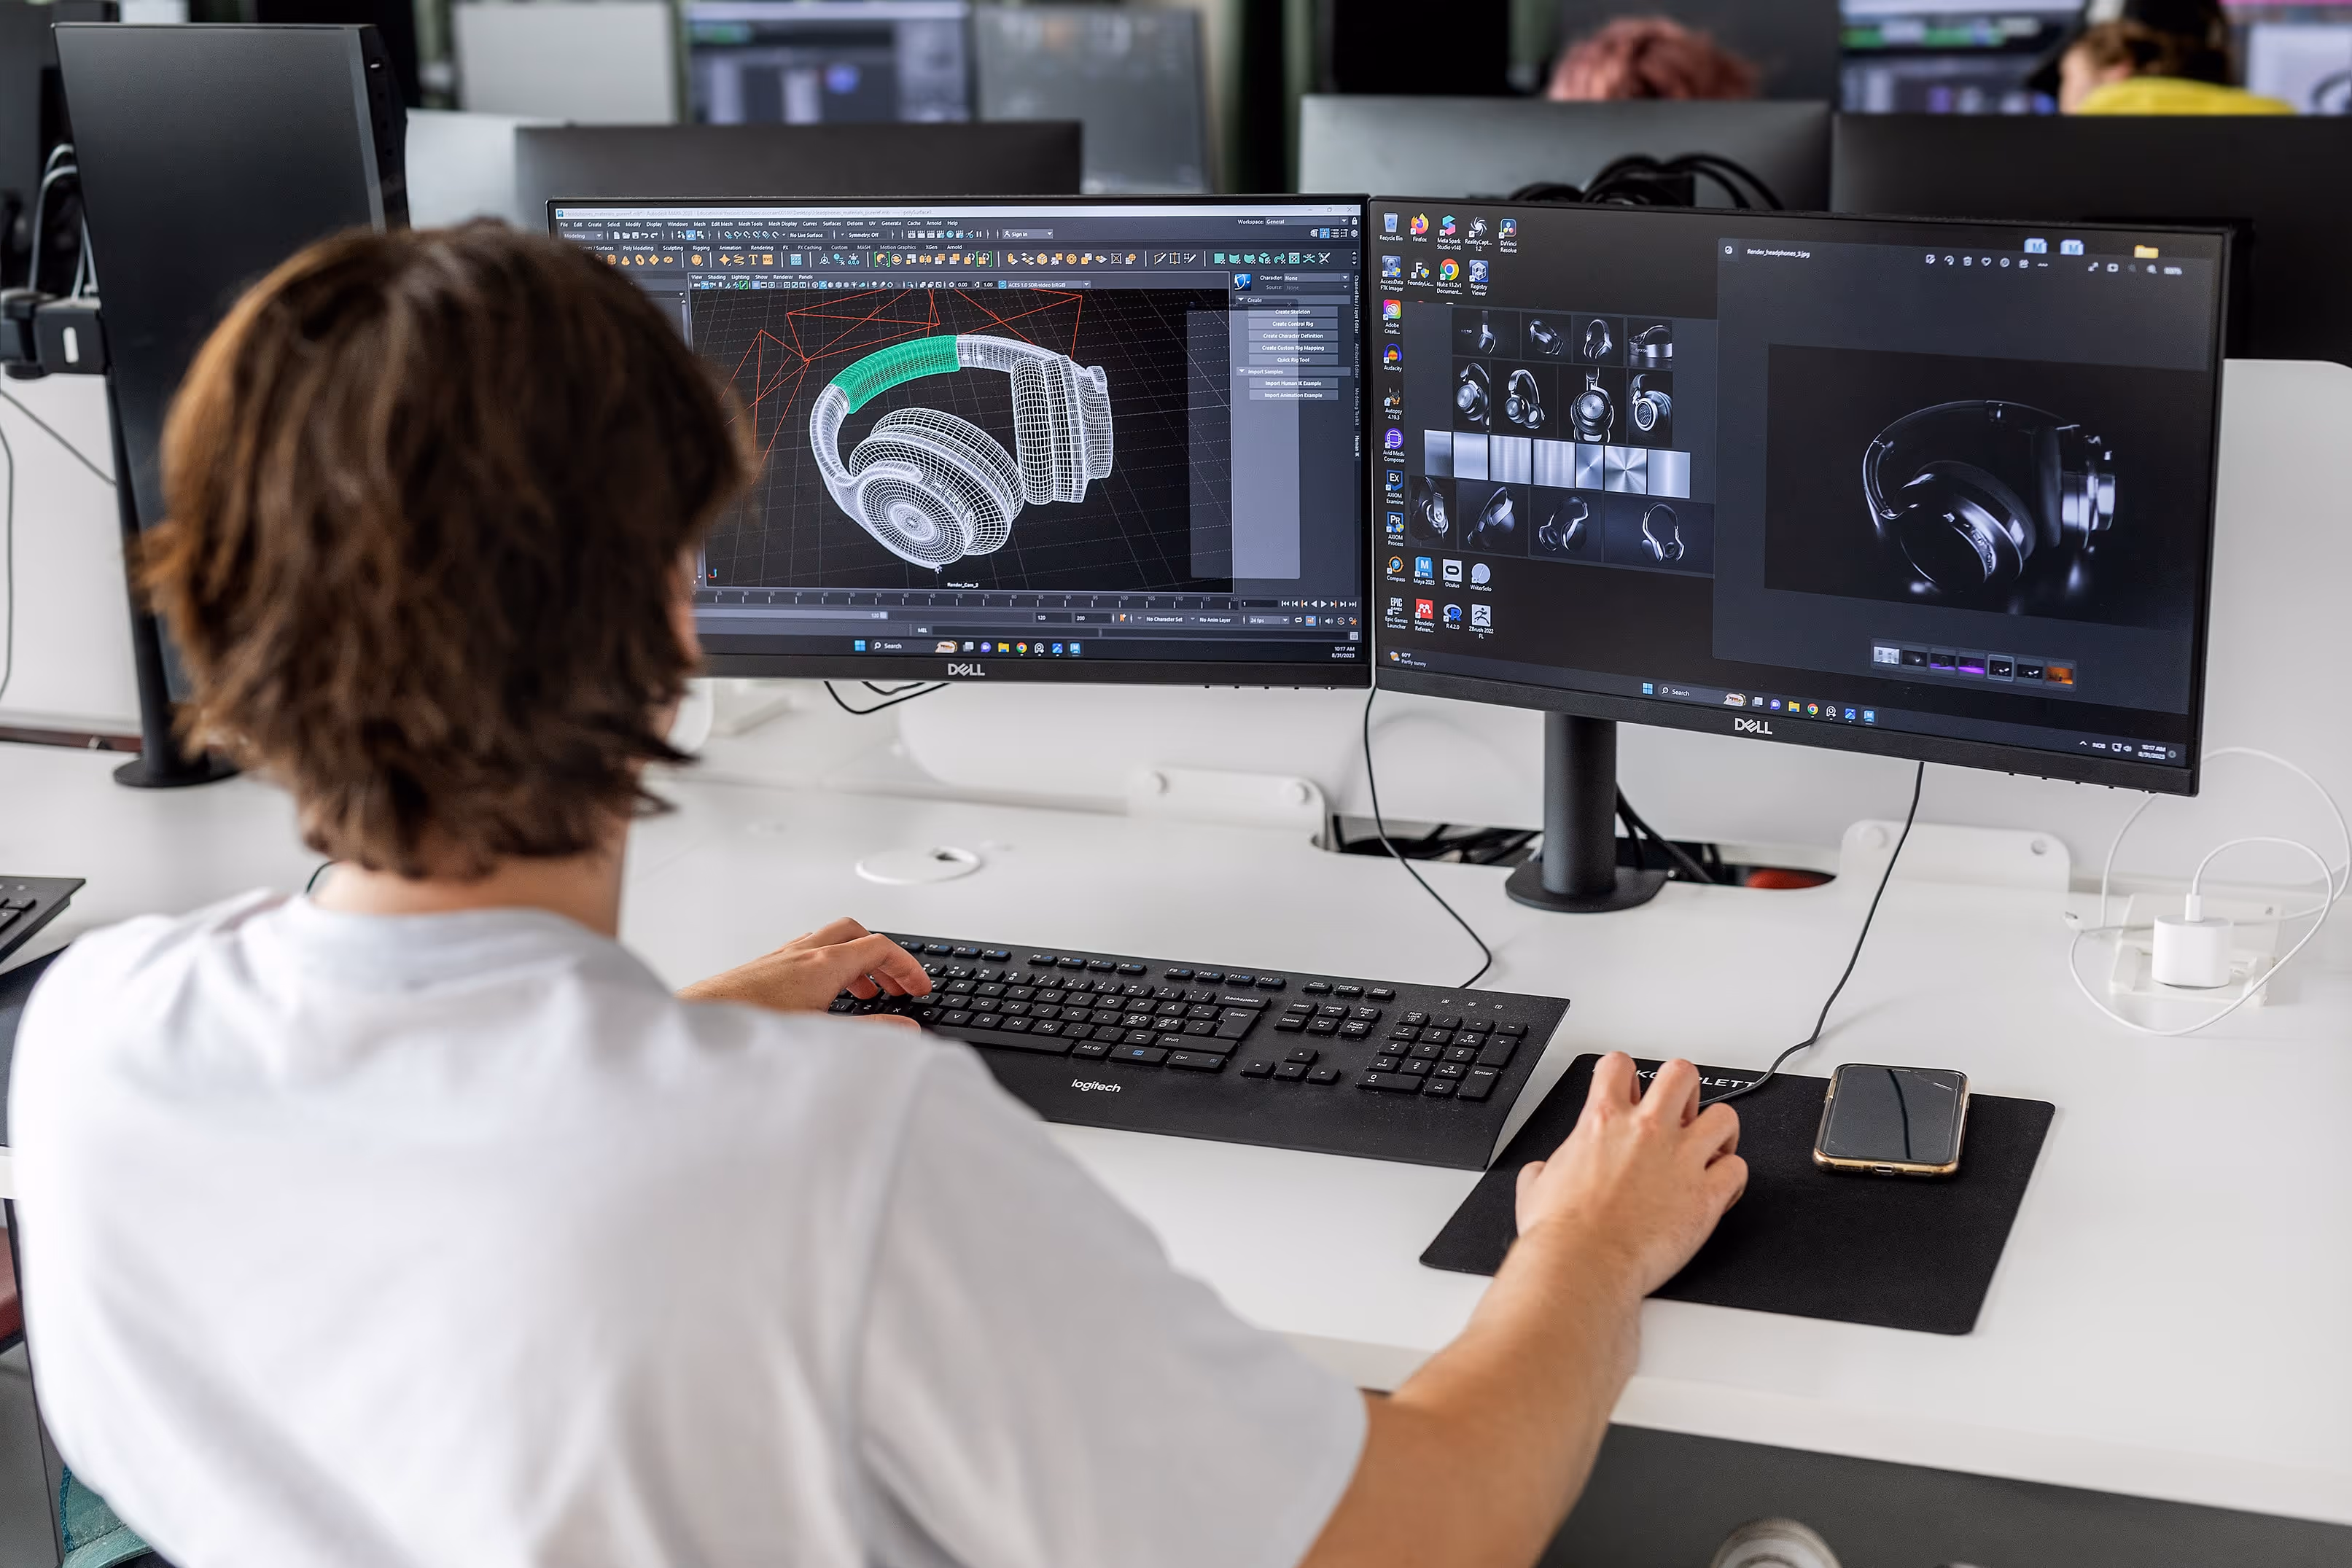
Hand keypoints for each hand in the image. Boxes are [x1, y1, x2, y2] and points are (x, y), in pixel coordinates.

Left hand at [678, 918, 932, 1023]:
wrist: (694, 1028)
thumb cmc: (749, 1028)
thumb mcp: (823, 1036)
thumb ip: (870, 1033)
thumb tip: (906, 1030)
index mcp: (822, 964)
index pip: (879, 946)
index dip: (907, 965)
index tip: (918, 986)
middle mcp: (800, 954)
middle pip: (854, 934)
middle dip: (881, 957)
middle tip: (894, 984)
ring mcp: (778, 960)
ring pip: (826, 943)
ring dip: (851, 962)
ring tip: (862, 994)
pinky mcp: (759, 971)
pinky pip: (802, 956)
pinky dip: (824, 969)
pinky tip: (819, 998)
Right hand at [1513, 1053, 1746, 1301]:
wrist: (1582, 1266)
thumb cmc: (1560, 1233)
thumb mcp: (1535, 1186)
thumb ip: (1543, 1170)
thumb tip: (1540, 1173)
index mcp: (1602, 1120)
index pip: (1620, 1065)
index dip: (1626, 1076)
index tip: (1630, 1092)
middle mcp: (1646, 1130)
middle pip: (1682, 1074)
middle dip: (1683, 1091)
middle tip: (1678, 1114)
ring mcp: (1680, 1160)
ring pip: (1724, 1116)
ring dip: (1719, 1131)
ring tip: (1709, 1149)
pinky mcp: (1706, 1196)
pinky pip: (1738, 1169)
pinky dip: (1732, 1178)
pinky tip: (1719, 1190)